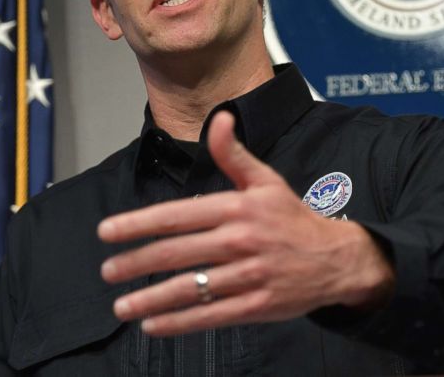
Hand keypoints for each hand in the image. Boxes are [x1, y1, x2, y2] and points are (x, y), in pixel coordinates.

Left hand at [97, 111, 394, 335]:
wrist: (336, 258)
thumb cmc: (293, 218)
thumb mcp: (267, 181)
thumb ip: (234, 154)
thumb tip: (219, 118)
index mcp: (238, 208)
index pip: (178, 214)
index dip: (139, 223)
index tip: (107, 232)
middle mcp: (241, 240)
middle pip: (177, 253)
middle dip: (136, 263)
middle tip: (108, 271)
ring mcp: (249, 275)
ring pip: (191, 288)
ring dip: (150, 299)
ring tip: (121, 306)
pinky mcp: (256, 306)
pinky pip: (211, 315)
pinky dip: (179, 322)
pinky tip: (154, 324)